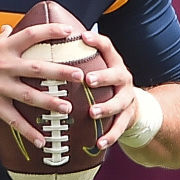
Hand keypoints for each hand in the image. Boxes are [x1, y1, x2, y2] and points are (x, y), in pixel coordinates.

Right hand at [0, 22, 86, 146]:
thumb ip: (0, 39)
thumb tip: (10, 28)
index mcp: (3, 49)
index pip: (31, 35)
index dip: (51, 31)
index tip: (69, 31)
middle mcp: (3, 66)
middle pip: (37, 67)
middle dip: (60, 72)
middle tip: (80, 75)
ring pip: (29, 95)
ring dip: (50, 102)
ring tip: (67, 108)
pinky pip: (14, 120)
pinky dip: (28, 132)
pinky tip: (41, 140)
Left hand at [79, 30, 141, 150]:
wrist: (132, 106)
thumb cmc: (104, 84)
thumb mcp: (97, 68)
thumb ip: (78, 60)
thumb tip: (47, 43)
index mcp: (113, 63)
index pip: (108, 47)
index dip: (97, 41)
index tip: (83, 36)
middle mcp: (123, 78)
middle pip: (117, 74)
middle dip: (103, 77)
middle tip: (88, 80)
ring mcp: (127, 98)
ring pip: (119, 102)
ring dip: (106, 107)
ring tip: (92, 113)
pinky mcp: (128, 117)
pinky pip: (119, 128)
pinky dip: (110, 136)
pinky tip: (98, 143)